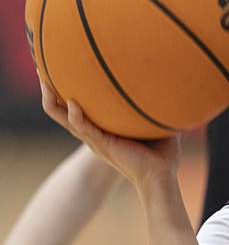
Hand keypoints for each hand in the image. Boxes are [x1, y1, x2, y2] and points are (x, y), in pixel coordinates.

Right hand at [39, 81, 179, 197]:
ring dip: (52, 99)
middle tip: (41, 67)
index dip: (67, 90)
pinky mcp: (102, 145)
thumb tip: (170, 85)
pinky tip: (73, 103)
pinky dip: (76, 116)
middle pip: (61, 109)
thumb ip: (156, 107)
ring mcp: (95, 139)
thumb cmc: (161, 154)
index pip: (78, 107)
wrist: (161, 177)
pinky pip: (83, 128)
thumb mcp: (156, 125)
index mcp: (103, 128)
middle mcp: (94, 133)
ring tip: (44, 80)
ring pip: (64, 117)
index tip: (62, 68)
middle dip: (49, 89)